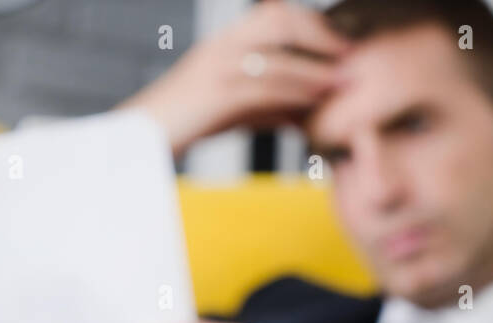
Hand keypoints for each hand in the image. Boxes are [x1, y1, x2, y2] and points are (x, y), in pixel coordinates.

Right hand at [117, 1, 351, 158]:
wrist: (143, 138)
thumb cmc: (190, 122)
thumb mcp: (236, 109)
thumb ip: (270, 105)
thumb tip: (306, 115)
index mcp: (226, 39)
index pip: (275, 14)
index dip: (312, 23)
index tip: (341, 41)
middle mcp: (222, 44)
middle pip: (279, 20)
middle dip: (319, 34)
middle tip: (350, 53)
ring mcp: (217, 66)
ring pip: (276, 54)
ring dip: (315, 66)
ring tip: (345, 79)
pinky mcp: (216, 94)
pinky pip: (264, 86)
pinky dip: (295, 91)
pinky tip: (316, 100)